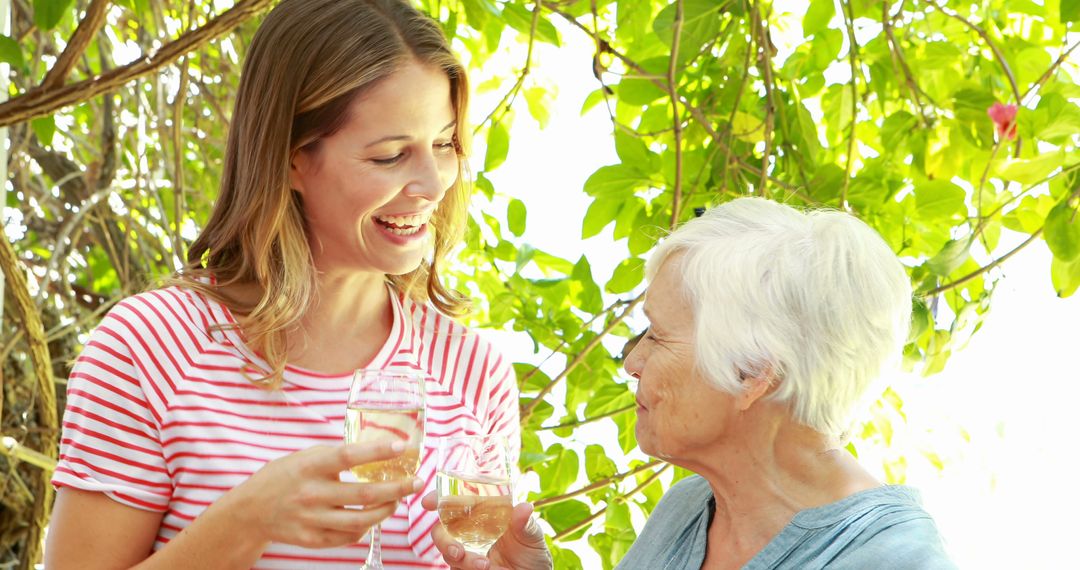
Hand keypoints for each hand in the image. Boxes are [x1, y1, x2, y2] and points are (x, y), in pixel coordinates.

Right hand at [220, 441, 422, 548]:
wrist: (251, 510)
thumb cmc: (283, 477)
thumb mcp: (305, 457)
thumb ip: (335, 455)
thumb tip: (375, 449)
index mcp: (310, 467)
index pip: (348, 457)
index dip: (376, 452)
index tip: (400, 448)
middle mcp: (311, 494)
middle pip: (364, 495)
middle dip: (397, 489)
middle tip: (416, 483)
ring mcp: (311, 520)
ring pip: (360, 521)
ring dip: (386, 511)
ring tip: (397, 501)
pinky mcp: (311, 540)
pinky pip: (347, 537)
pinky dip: (365, 528)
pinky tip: (372, 517)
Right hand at [421, 492, 552, 569]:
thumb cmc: (533, 555)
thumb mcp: (533, 538)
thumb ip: (526, 524)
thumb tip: (525, 507)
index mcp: (485, 513)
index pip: (459, 500)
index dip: (439, 498)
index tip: (428, 502)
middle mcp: (471, 530)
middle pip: (443, 526)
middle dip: (442, 538)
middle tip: (457, 551)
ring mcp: (467, 550)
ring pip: (446, 548)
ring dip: (457, 556)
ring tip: (482, 564)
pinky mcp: (465, 567)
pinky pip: (454, 566)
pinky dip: (464, 567)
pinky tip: (483, 568)